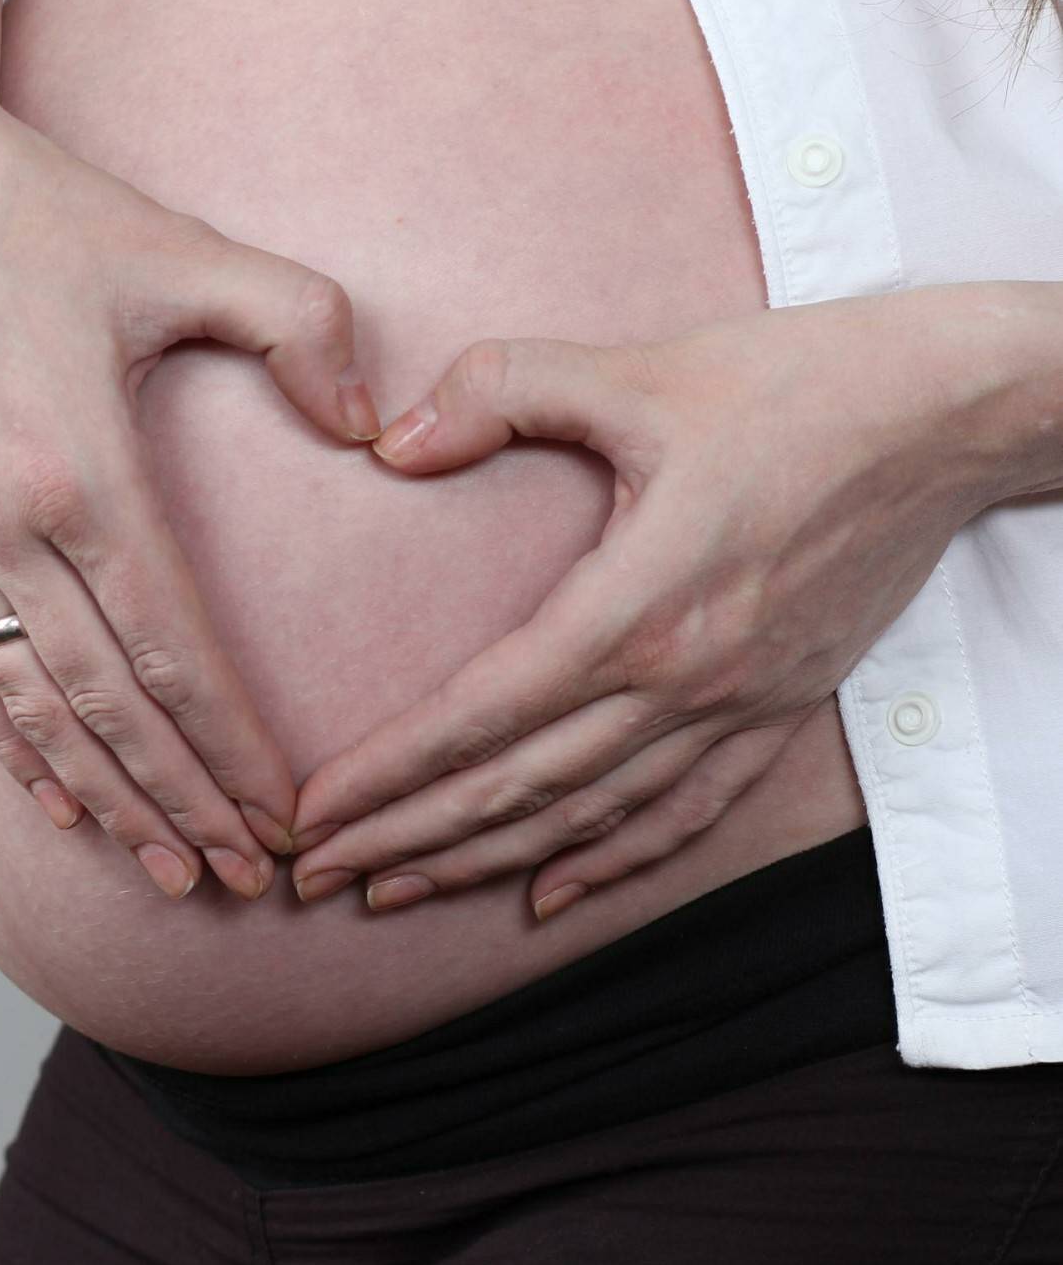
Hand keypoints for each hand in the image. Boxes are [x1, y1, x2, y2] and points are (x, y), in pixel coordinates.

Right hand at [0, 86, 383, 901]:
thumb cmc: (46, 218)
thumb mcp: (188, 253)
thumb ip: (301, 325)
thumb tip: (371, 421)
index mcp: (78, 473)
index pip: (171, 654)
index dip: (229, 750)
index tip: (282, 817)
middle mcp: (0, 528)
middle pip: (104, 706)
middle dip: (179, 802)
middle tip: (240, 878)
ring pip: (28, 707)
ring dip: (100, 796)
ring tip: (163, 868)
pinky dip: (8, 744)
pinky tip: (55, 797)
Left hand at [284, 286, 1052, 920]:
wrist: (952, 412)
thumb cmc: (793, 381)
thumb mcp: (634, 368)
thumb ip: (501, 390)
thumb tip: (392, 442)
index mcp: (638, 606)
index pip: (483, 717)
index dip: (389, 774)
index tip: (312, 814)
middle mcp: (688, 681)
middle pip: (521, 789)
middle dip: (409, 839)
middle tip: (316, 875)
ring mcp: (741, 706)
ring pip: (592, 817)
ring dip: (487, 862)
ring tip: (396, 892)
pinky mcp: (781, 707)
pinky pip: (686, 813)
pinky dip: (613, 862)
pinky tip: (550, 895)